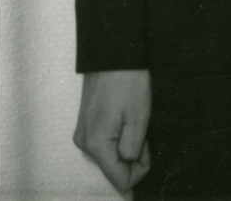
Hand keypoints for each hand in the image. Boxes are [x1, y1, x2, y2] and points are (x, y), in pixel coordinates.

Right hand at [73, 69, 151, 194]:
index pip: (120, 179)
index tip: (147, 145)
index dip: (140, 168)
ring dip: (125, 144)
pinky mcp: (86, 123)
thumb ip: (133, 150)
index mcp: (96, 144)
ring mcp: (83, 133)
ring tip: (131, 117)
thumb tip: (128, 168)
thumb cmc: (128, 80)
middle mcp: (84, 143)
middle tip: (141, 127)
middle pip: (113, 168)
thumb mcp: (139, 117)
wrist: (112, 51)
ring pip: (110, 155)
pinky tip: (123, 116)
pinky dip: (118, 136)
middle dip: (133, 155)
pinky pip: (104, 142)